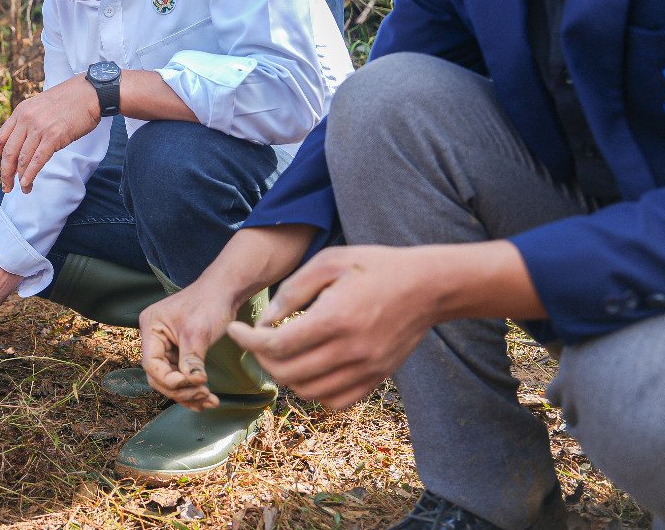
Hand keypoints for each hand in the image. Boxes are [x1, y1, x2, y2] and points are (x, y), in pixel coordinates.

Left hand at [0, 74, 98, 192]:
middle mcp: (26, 119)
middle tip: (5, 187)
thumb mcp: (40, 106)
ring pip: (22, 159)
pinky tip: (27, 184)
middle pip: (8, 152)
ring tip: (22, 189)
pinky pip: (36, 160)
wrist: (89, 93)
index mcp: (20, 112)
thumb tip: (23, 147)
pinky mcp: (53, 137)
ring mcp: (39, 128)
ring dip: (20, 178)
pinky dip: (30, 175)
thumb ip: (29, 123)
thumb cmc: (69, 101)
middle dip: (5, 173)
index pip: (0, 138)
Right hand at [139, 285, 237, 410]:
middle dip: (180, 389)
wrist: (224, 292)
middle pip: (158, 375)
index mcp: (151, 327)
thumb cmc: (208, 304)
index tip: (193, 383)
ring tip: (209, 401)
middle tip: (204, 395)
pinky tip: (205, 399)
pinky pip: (180, 374)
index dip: (169, 379)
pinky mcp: (178, 351)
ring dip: (188, 393)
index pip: (152, 363)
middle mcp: (154, 337)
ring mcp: (165, 345)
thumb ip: (192, 360)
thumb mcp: (198, 332)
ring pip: (170, 378)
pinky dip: (192, 387)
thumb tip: (194, 383)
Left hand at [226, 244, 437, 409]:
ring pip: (308, 392)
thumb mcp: (329, 262)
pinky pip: (335, 402)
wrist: (429, 286)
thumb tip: (264, 320)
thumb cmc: (375, 266)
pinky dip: (314, 391)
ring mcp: (367, 369)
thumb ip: (292, 290)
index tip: (235, 329)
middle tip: (257, 340)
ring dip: (285, 375)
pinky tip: (309, 368)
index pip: (278, 345)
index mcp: (336, 318)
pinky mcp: (377, 378)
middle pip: (288, 373)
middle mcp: (351, 351)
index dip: (248, 340)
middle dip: (262, 358)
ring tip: (281, 352)